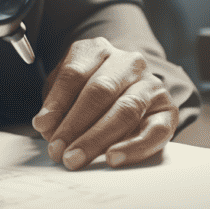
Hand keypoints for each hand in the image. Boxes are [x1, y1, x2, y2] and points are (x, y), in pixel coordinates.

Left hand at [31, 37, 177, 170]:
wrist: (129, 90)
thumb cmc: (89, 90)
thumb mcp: (67, 88)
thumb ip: (56, 103)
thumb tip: (47, 127)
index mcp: (97, 50)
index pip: (74, 73)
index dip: (57, 101)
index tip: (42, 126)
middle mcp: (128, 63)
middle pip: (100, 91)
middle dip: (75, 124)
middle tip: (58, 150)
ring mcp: (150, 85)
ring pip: (125, 110)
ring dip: (97, 138)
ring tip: (77, 158)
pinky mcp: (167, 110)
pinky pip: (154, 131)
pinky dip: (132, 147)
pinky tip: (112, 158)